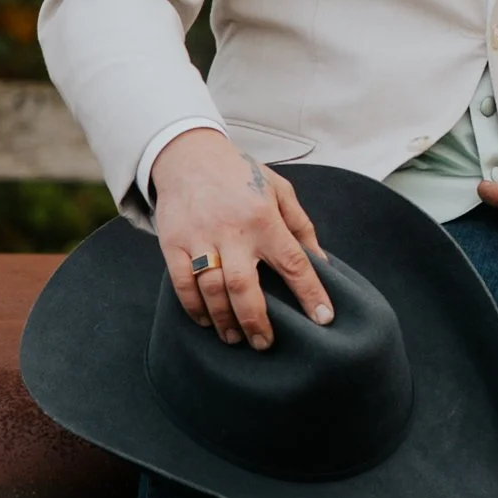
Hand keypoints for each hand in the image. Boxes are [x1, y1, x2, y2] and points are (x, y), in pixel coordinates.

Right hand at [150, 131, 329, 348]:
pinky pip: (182, 283)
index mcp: (264, 218)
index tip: (324, 319)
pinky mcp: (173, 243)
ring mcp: (200, 238)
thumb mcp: (279, 190)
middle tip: (264, 343)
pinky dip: (194, 308)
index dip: (310, 293)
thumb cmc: (240, 175)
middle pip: (245, 287)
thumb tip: (323, 263)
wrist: (188, 154)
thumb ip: (301, 226)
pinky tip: (207, 321)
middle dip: (257, 321)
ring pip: (212, 290)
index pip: (294, 262)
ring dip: (225, 320)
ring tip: (235, 337)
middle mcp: (233, 231)